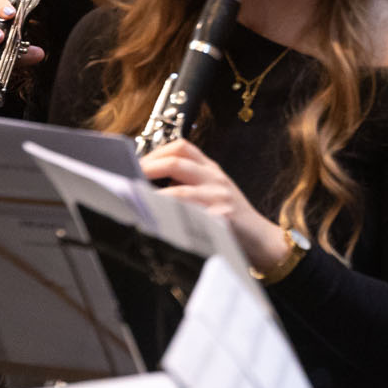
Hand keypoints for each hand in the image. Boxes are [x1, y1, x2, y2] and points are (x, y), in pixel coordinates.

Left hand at [140, 139, 280, 266]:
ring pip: (179, 191)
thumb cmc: (231, 219)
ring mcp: (219, 197)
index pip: (182, 146)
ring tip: (133, 204)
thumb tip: (142, 187)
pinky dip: (170, 220)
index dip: (155, 152)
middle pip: (176, 162)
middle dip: (146, 170)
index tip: (133, 164)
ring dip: (152, 198)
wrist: (262, 241)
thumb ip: (187, 185)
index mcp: (210, 169)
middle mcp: (214, 178)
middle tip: (124, 182)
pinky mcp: (223, 219)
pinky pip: (191, 217)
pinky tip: (155, 226)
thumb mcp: (213, 193)